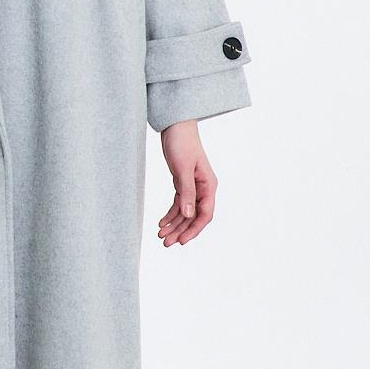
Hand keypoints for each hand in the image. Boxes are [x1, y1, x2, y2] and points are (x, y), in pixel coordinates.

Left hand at [157, 120, 216, 245]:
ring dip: (174, 225)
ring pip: (185, 212)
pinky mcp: (183, 183)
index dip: (194, 230)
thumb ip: (186, 192)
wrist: (175, 126)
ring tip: (161, 236)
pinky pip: (178, 204)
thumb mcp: (182, 169)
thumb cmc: (182, 142)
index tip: (181, 241)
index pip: (205, 214)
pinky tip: (161, 223)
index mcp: (208, 185)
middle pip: (194, 217)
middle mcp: (203, 188)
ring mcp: (193, 186)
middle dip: (180, 231)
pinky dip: (170, 214)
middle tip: (166, 243)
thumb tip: (189, 215)